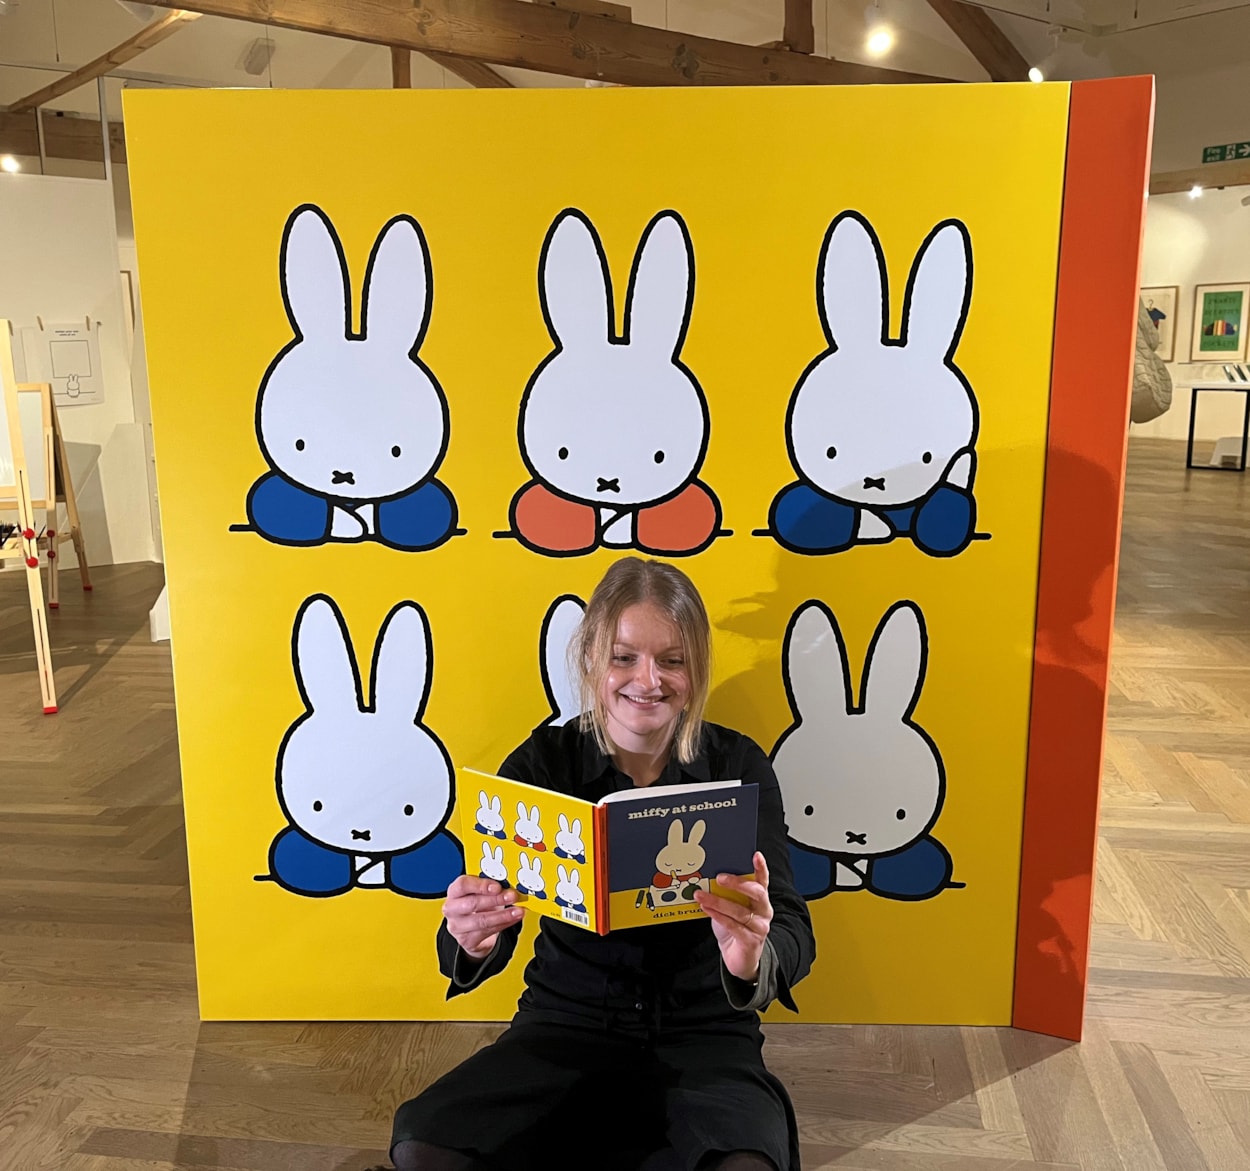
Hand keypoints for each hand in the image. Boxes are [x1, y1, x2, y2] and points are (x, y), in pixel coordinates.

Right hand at [442, 874, 522, 959]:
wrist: (472, 928)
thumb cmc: (477, 904)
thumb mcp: (481, 892)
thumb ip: (491, 886)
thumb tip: (509, 884)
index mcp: (454, 892)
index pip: (462, 885)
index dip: (481, 885)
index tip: (497, 886)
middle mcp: (452, 909)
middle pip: (472, 903)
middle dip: (495, 899)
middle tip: (512, 896)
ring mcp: (457, 926)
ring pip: (481, 921)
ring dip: (503, 915)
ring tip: (517, 911)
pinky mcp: (467, 940)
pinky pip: (488, 932)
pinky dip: (504, 924)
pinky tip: (513, 919)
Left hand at [694, 851, 771, 982]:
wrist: (738, 957)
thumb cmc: (734, 928)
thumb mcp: (731, 907)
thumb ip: (726, 895)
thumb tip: (707, 879)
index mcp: (760, 900)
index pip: (763, 880)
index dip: (761, 867)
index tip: (756, 855)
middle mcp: (764, 911)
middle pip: (756, 893)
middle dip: (737, 883)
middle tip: (719, 878)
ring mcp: (760, 927)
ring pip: (739, 910)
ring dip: (717, 901)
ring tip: (701, 895)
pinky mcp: (751, 941)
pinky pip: (733, 926)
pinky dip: (718, 916)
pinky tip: (706, 909)